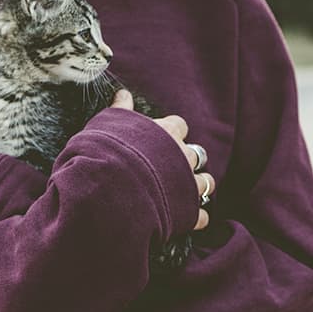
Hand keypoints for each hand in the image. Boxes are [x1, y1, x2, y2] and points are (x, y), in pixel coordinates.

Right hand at [111, 89, 212, 230]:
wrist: (109, 187)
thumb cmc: (106, 151)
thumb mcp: (108, 123)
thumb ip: (120, 109)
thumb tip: (122, 92)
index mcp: (165, 132)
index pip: (178, 125)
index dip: (170, 132)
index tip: (160, 138)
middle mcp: (182, 156)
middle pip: (197, 154)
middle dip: (188, 160)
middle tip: (173, 167)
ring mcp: (187, 184)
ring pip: (206, 183)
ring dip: (198, 186)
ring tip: (186, 192)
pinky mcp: (187, 211)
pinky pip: (201, 215)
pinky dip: (195, 217)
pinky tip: (187, 219)